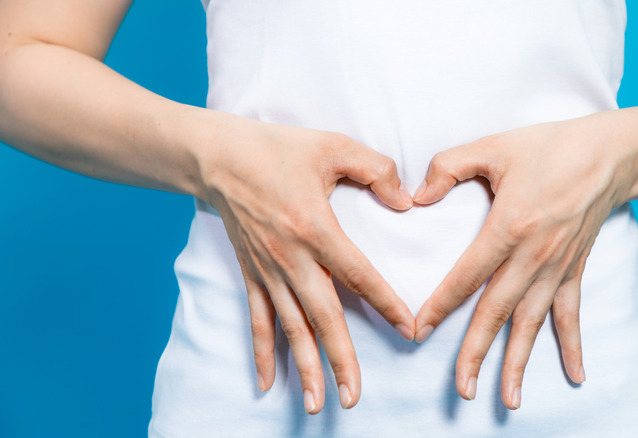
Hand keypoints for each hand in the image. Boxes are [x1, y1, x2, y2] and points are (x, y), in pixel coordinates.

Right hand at [196, 113, 416, 413]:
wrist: (217, 156)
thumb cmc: (277, 148)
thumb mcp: (333, 146)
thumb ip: (377, 170)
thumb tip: (405, 202)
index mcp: (315, 228)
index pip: (359, 275)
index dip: (386, 304)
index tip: (409, 330)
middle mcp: (291, 257)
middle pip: (322, 317)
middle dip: (340, 359)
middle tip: (353, 396)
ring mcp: (268, 270)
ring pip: (290, 327)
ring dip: (305, 367)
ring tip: (319, 403)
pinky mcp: (251, 273)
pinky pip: (258, 319)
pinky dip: (263, 352)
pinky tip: (268, 383)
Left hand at [412, 111, 636, 408]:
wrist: (610, 153)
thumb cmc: (549, 147)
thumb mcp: (493, 146)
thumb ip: (448, 167)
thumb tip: (416, 196)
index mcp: (509, 226)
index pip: (466, 276)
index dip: (440, 305)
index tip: (418, 331)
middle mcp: (534, 256)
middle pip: (498, 312)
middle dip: (477, 353)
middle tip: (462, 389)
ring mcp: (557, 267)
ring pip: (532, 323)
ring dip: (519, 362)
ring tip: (508, 398)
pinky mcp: (575, 269)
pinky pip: (572, 314)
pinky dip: (572, 345)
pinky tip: (575, 376)